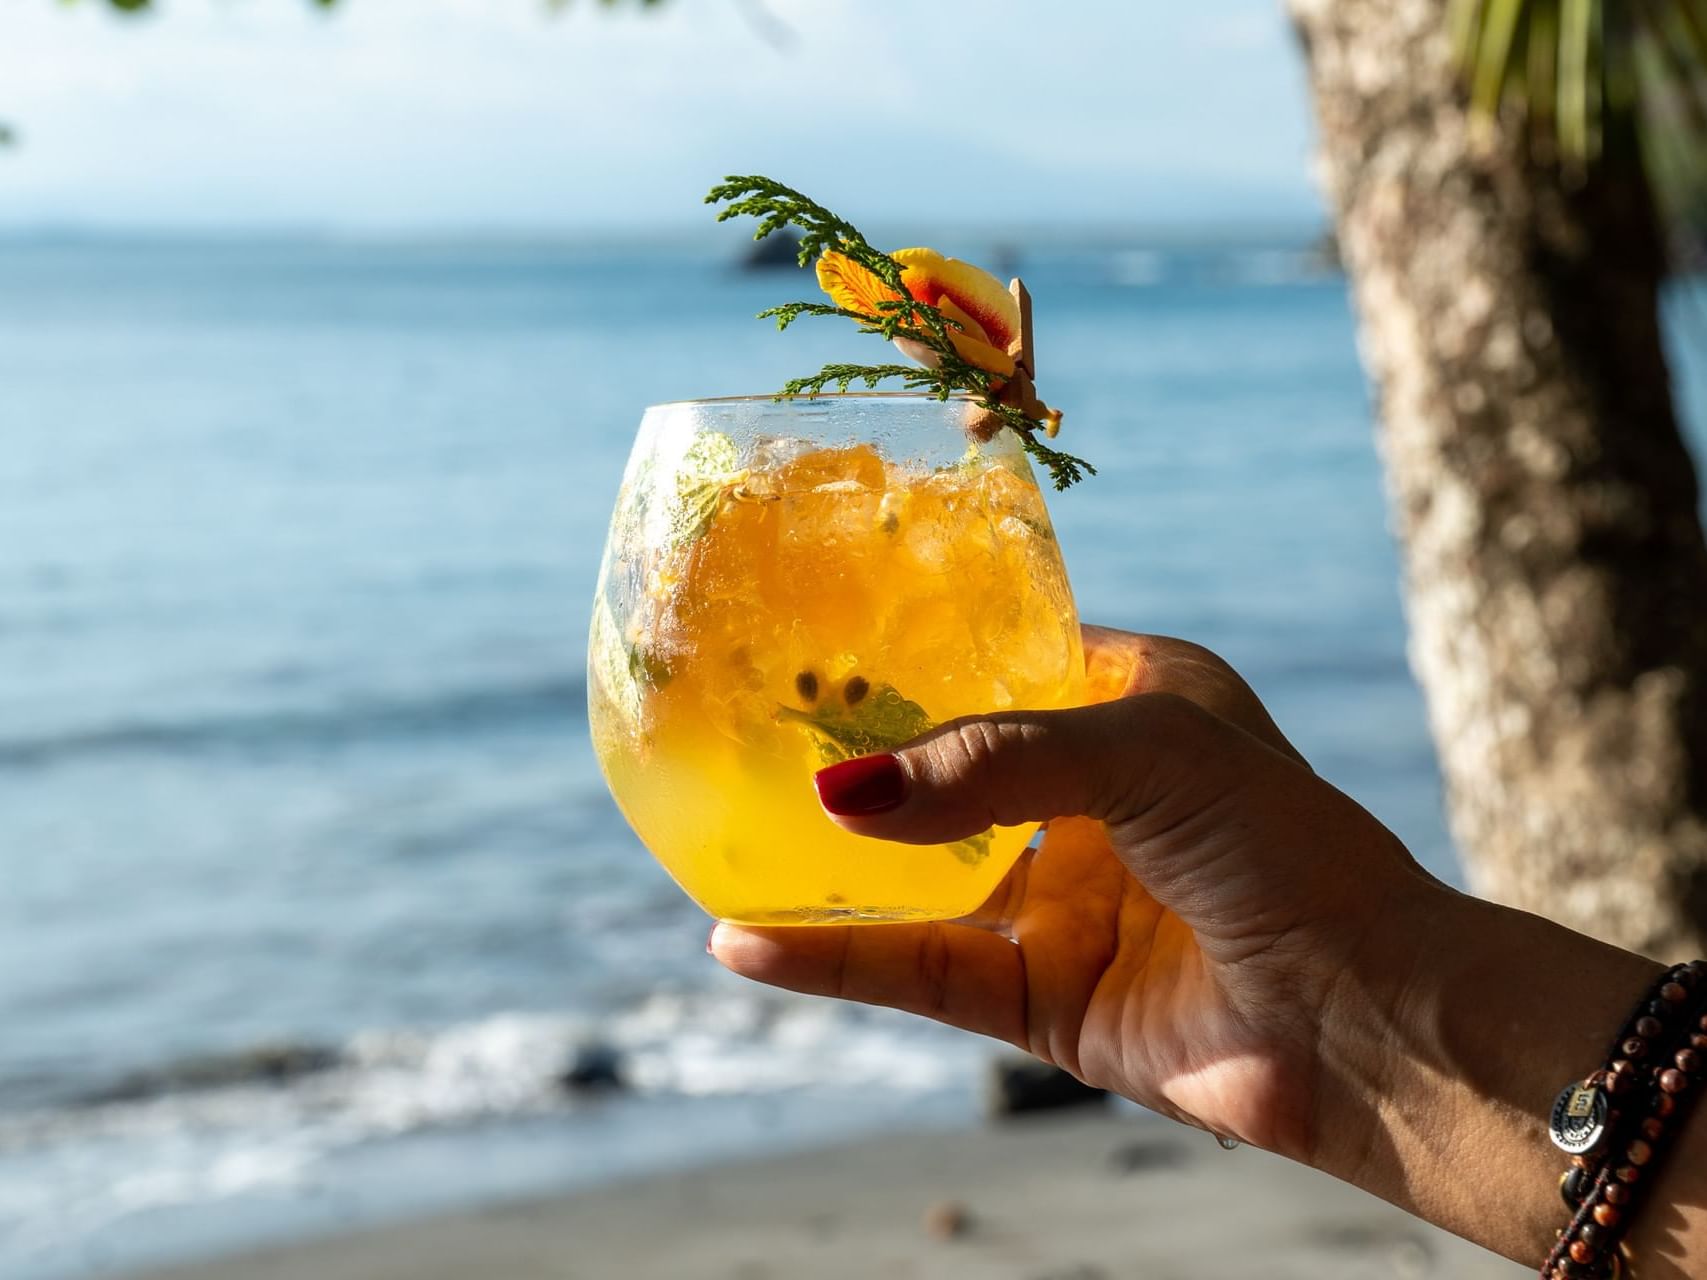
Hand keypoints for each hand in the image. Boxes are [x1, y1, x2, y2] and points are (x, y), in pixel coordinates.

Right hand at [710, 626, 1442, 1160]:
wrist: (1370, 1020)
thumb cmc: (1288, 847)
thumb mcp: (1145, 751)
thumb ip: (993, 760)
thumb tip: (845, 793)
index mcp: (1135, 707)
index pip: (1006, 656)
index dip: (921, 646)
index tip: (816, 633)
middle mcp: (1092, 800)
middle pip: (945, 770)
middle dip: (854, 756)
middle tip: (743, 731)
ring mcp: (1063, 901)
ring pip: (915, 879)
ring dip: (822, 866)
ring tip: (714, 841)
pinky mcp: (1042, 999)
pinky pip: (919, 971)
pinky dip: (835, 959)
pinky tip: (750, 944)